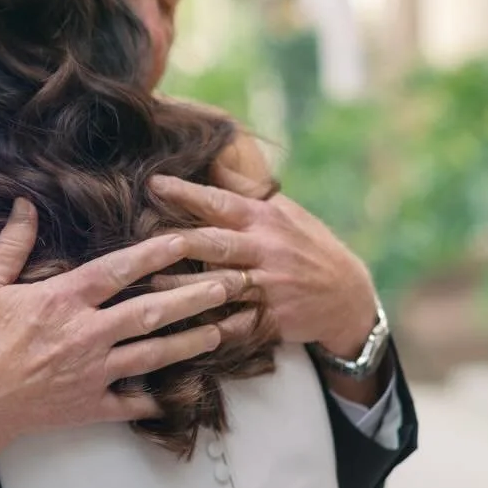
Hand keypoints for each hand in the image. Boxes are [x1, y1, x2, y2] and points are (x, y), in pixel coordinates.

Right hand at [0, 201, 258, 487]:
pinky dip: (160, 398)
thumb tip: (26, 204)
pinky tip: (187, 392)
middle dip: (195, 297)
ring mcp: (92, 374)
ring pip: (154, 355)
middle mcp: (86, 335)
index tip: (188, 239)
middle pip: (152, 312)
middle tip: (232, 284)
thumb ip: (11, 244)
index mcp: (62, 301)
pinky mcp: (89, 407)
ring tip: (222, 330)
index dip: (157, 252)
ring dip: (192, 342)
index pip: (120, 270)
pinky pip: (134, 403)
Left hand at [151, 161, 376, 360]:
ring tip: (149, 282)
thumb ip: (246, 191)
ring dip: (184, 285)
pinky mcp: (271, 318)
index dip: (186, 193)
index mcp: (265, 220)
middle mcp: (266, 250)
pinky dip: (208, 327)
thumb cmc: (307, 246)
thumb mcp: (284, 213)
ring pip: (220, 284)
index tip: (153, 183)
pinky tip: (181, 328)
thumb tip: (212, 159)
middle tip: (139, 237)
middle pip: (215, 243)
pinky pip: (235, 324)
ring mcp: (270, 286)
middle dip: (177, 240)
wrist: (348, 296)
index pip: (220, 202)